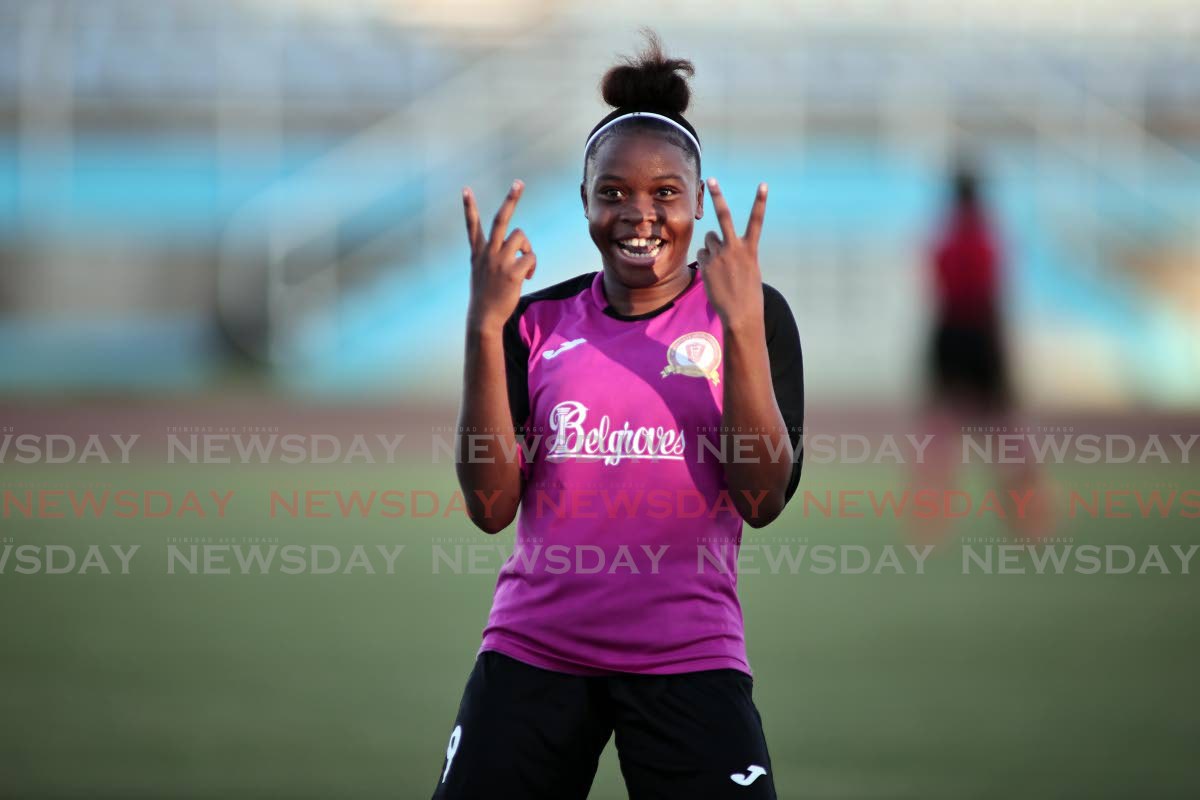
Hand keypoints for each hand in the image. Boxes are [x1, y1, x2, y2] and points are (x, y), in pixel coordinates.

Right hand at [463, 180, 535, 330]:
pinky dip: (532, 266)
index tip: (465, 189)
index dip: (469, 207)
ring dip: (528, 248)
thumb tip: (518, 250)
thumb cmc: (486, 295)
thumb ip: (495, 258)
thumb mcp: (483, 273)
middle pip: (501, 219)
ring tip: (524, 265)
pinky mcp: (511, 272)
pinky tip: (526, 277)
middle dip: (511, 199)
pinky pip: (530, 257)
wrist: (484, 317)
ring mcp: (498, 261)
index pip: (472, 225)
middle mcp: (488, 252)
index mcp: (479, 252)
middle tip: (519, 182)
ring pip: (522, 237)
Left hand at [696, 178, 766, 329]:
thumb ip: (735, 253)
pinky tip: (711, 274)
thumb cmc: (748, 294)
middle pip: (724, 217)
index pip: (756, 221)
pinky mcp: (706, 265)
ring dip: (711, 246)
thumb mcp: (749, 270)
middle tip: (711, 180)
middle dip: (718, 197)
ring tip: (719, 264)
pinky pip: (701, 255)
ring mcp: (719, 256)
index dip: (760, 202)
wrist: (740, 314)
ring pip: (708, 239)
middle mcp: (734, 248)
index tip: (763, 185)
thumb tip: (715, 244)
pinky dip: (704, 261)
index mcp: (750, 249)